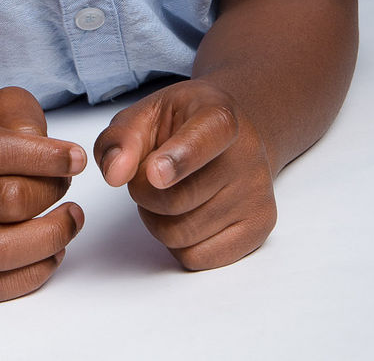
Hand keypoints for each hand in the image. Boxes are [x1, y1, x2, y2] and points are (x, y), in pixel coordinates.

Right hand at [0, 85, 85, 301]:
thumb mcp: (2, 106)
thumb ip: (25, 119)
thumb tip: (50, 157)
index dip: (43, 156)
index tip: (78, 159)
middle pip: (2, 200)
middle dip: (49, 192)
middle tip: (66, 183)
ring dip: (48, 238)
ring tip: (71, 219)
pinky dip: (33, 274)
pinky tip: (53, 249)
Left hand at [93, 79, 276, 269]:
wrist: (232, 134)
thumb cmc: (183, 124)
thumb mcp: (146, 114)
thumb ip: (121, 138)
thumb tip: (114, 174)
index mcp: (218, 115)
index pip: (204, 140)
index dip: (178, 159)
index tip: (155, 174)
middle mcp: (248, 153)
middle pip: (176, 200)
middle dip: (143, 194)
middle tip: (145, 177)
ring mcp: (257, 193)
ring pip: (182, 235)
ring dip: (157, 221)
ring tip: (166, 194)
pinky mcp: (259, 227)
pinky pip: (198, 258)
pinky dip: (177, 244)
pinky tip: (186, 215)